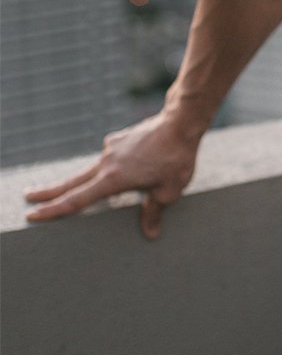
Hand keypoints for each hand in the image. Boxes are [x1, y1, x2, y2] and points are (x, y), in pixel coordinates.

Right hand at [23, 108, 200, 239]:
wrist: (180, 122)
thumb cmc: (176, 159)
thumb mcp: (169, 192)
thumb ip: (154, 211)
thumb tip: (150, 232)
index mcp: (113, 179)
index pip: (77, 200)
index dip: (54, 210)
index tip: (33, 215)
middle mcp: (106, 163)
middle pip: (73, 182)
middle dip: (49, 192)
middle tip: (27, 197)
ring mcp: (111, 148)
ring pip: (92, 170)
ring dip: (86, 181)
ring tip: (103, 186)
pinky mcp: (119, 139)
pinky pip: (111, 158)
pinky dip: (114, 167)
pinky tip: (135, 164)